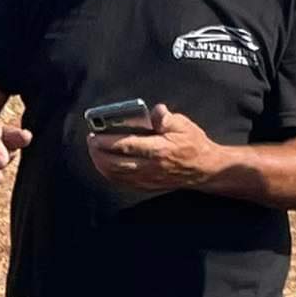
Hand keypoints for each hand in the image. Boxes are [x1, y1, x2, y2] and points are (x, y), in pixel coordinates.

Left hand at [86, 105, 224, 192]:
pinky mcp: (146, 185)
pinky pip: (121, 182)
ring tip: (94, 151)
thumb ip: (167, 118)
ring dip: (100, 164)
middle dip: (98, 153)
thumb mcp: (184, 125)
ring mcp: (147, 179)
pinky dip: (109, 174)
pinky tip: (103, 165)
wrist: (204, 169)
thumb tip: (156, 111)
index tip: (94, 135)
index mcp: (158, 150)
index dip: (107, 141)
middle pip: (115, 163)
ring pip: (115, 175)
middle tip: (91, 141)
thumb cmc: (193, 144)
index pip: (126, 146)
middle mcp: (150, 167)